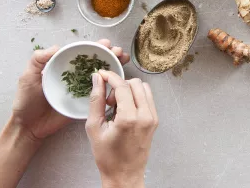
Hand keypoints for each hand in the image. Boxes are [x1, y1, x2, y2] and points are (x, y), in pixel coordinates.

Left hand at [12, 39, 128, 142]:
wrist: (29, 127)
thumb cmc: (26, 101)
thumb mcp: (28, 77)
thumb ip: (38, 60)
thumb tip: (57, 46)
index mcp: (65, 66)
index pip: (83, 52)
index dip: (96, 47)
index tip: (106, 43)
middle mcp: (77, 75)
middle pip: (97, 61)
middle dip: (110, 53)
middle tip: (119, 52)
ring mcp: (83, 88)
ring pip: (103, 74)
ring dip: (115, 65)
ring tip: (123, 59)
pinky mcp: (87, 102)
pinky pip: (102, 92)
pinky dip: (113, 84)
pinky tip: (122, 79)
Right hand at [86, 71, 157, 187]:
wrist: (125, 175)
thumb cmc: (107, 156)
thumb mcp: (94, 127)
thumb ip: (96, 100)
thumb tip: (97, 79)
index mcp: (128, 119)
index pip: (122, 86)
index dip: (110, 76)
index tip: (102, 74)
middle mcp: (145, 115)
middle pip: (134, 83)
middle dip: (119, 85)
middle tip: (108, 99)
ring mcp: (153, 117)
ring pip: (143, 87)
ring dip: (129, 89)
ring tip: (117, 104)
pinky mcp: (155, 119)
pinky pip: (148, 97)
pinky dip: (136, 96)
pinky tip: (126, 108)